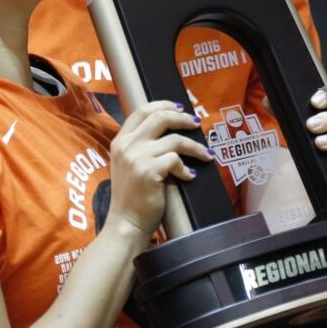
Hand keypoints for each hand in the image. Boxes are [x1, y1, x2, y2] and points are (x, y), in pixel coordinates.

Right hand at [106, 101, 212, 236]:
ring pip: (175, 140)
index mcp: (120, 141)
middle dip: (183, 118)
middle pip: (160, 118)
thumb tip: (170, 131)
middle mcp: (127, 145)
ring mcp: (137, 157)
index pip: (141, 111)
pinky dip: (187, 168)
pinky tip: (189, 176)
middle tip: (197, 124)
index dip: (163, 105)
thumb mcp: (127, 164)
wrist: (126, 222)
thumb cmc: (131, 196)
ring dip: (195, 147)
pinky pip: (176, 160)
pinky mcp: (149, 170)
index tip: (180, 108)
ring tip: (206, 154)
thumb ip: (140, 146)